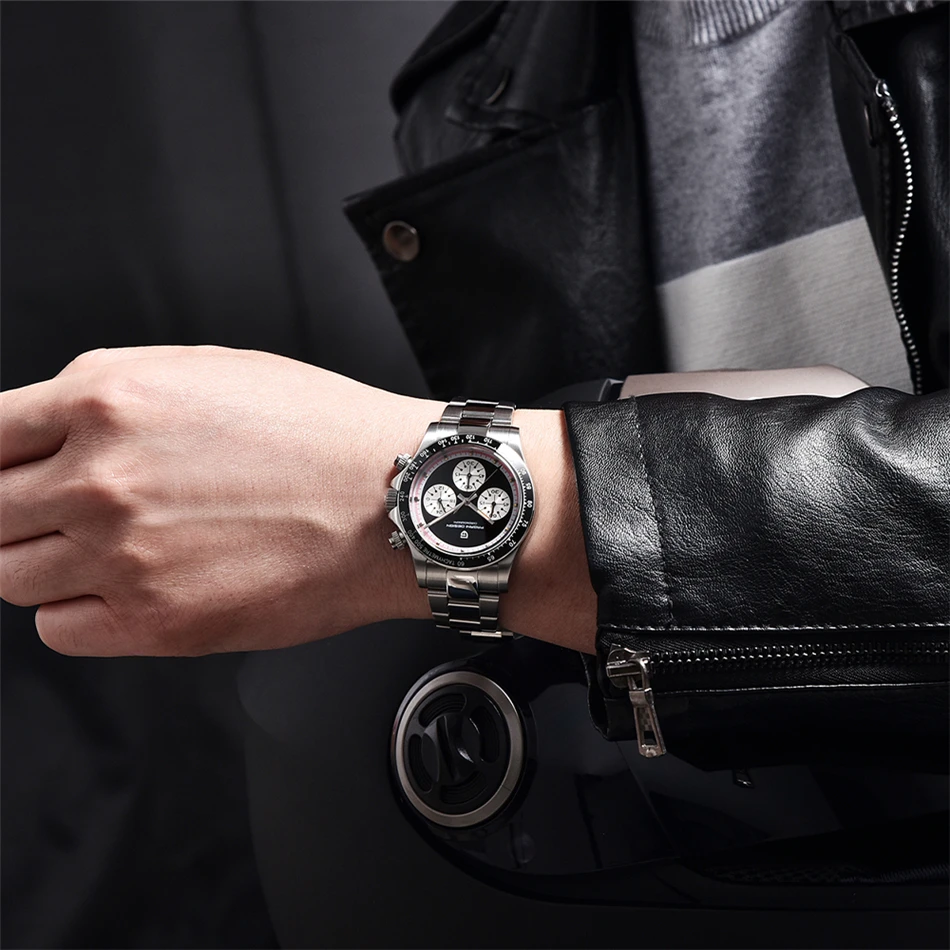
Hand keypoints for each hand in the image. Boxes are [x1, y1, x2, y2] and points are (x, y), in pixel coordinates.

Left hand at [0, 345, 595, 655]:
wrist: (396, 500)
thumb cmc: (321, 432)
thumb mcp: (206, 372)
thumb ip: (109, 398)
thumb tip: (46, 432)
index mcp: (109, 397)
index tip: (2, 474)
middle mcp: (101, 477)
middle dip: (15, 512)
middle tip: (58, 514)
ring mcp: (123, 555)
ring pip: (10, 575)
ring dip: (44, 562)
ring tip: (110, 550)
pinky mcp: (156, 622)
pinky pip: (57, 629)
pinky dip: (78, 611)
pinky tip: (129, 587)